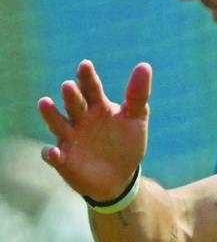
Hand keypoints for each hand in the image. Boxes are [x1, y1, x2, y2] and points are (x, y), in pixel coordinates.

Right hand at [37, 60, 151, 200]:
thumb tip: (145, 65)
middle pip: (74, 104)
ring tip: (45, 102)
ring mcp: (70, 139)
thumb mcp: (136, 118)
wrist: (121, 177)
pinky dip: (51, 154)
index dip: (87, 77)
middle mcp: (79, 119)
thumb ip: (138, 94)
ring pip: (57, 124)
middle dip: (71, 95)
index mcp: (97, 107)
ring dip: (51, 114)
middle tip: (69, 85)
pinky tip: (53, 152)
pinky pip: (54, 156)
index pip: (91, 89)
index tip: (85, 65)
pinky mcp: (64, 160)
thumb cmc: (126, 143)